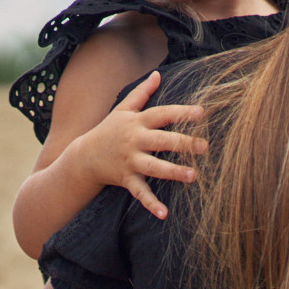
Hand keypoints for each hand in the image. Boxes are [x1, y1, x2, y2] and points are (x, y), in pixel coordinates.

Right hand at [62, 71, 207, 220]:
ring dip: (173, 172)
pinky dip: (151, 204)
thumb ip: (141, 93)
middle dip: (184, 143)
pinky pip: (140, 192)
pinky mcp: (126, 179)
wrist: (83, 157)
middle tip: (205, 147)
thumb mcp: (122, 109)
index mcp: (137, 122)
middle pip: (162, 140)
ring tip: (194, 176)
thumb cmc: (108, 130)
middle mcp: (135, 140)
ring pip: (154, 167)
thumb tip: (157, 74)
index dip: (182, 112)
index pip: (162, 114)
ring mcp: (130, 161)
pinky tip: (165, 214)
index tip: (202, 113)